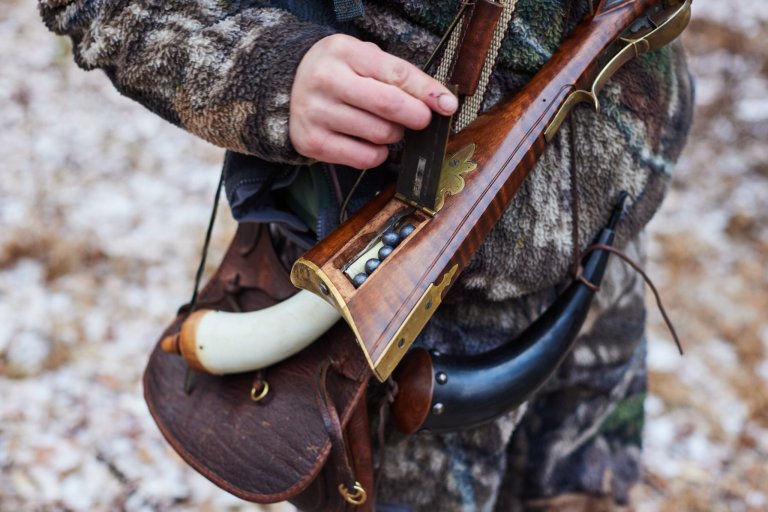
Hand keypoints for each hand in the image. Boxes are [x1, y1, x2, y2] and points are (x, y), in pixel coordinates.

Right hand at [289, 34, 457, 168]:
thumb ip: (400, 76)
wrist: (287, 87)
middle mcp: (326, 80)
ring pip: (380, 135)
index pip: (396, 73)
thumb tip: (442, 103)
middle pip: (389, 105)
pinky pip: (364, 158)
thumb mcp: (364, 59)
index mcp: (344, 52)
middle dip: (415, 116)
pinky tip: (370, 142)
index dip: (428, 92)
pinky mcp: (313, 142)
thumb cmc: (338, 73)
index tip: (447, 106)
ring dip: (394, 135)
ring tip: (384, 125)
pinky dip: (378, 154)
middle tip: (419, 119)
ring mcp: (317, 113)